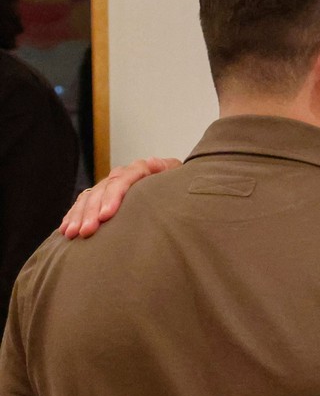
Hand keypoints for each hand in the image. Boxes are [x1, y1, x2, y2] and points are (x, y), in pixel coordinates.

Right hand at [60, 157, 181, 238]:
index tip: (106, 216)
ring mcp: (110, 185)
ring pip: (89, 197)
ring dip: (79, 215)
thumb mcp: (177, 176)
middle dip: (92, 211)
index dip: (113, 196)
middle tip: (86, 231)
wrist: (173, 188)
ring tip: (72, 234)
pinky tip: (65, 231)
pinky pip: (82, 204)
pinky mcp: (101, 196)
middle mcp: (122, 175)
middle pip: (103, 190)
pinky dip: (73, 216)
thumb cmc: (178, 186)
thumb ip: (166, 169)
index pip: (124, 179)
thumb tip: (152, 161)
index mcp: (142, 169)